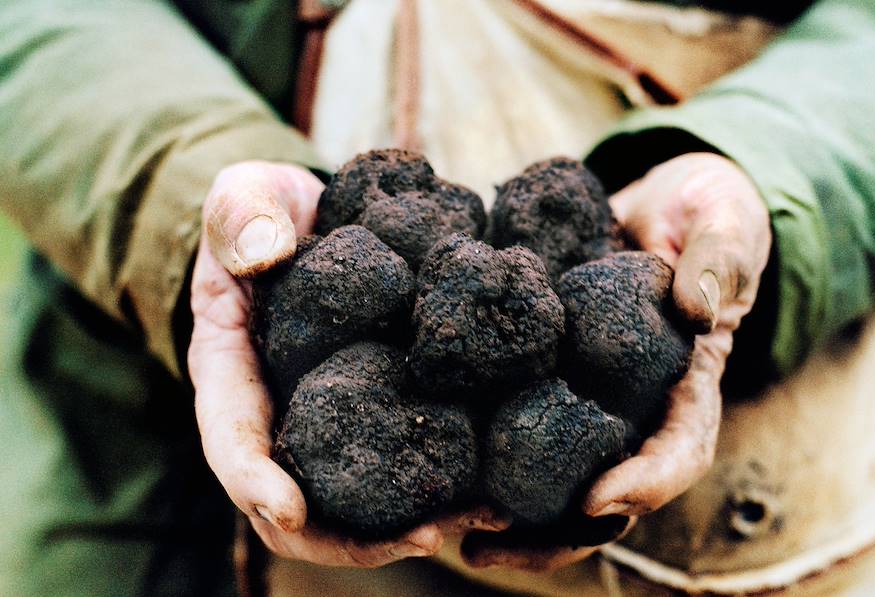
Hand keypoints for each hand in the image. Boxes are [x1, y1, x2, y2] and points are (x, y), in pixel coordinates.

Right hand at [187, 161, 505, 565]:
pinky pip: (403, 464)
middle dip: (352, 536)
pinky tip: (496, 489)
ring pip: (358, 503)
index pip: (231, 441)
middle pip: (299, 507)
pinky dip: (443, 487)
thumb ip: (243, 216)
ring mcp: (330, 421)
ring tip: (481, 517)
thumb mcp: (244, 198)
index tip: (292, 511)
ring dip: (414, 524)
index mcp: (232, 373)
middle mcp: (279, 415)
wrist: (311, 220)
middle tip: (423, 536)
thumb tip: (261, 251)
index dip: (255, 482)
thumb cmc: (267, 213)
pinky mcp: (380, 410)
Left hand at [463, 152, 771, 571]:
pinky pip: (523, 424)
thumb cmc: (706, 214)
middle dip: (555, 528)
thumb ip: (720, 259)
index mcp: (690, 383)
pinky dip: (488, 454)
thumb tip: (697, 308)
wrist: (664, 208)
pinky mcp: (553, 377)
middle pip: (608, 491)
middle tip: (491, 542)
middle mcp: (639, 407)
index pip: (679, 448)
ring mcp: (594, 399)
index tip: (599, 498)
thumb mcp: (726, 222)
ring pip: (560, 477)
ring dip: (514, 515)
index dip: (645, 479)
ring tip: (458, 534)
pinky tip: (441, 469)